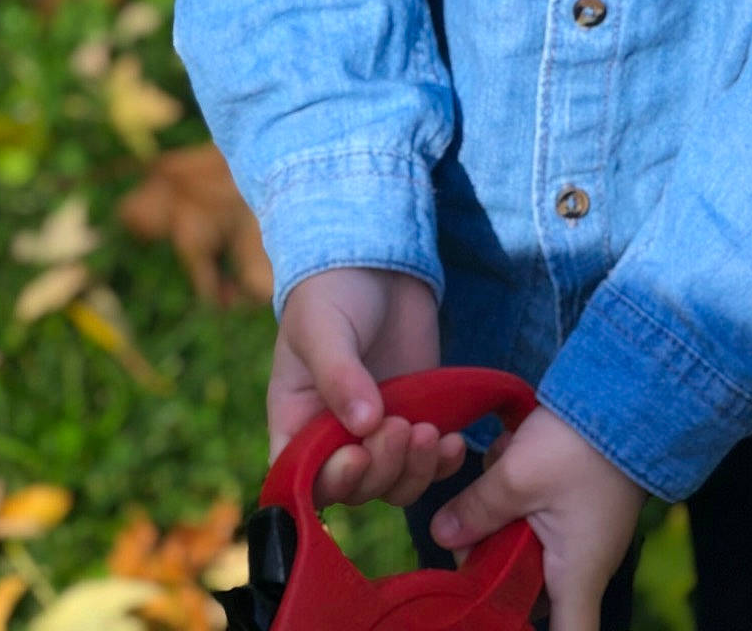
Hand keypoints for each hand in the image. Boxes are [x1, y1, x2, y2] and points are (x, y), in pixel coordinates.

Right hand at [268, 266, 468, 507]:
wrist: (379, 261)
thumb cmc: (333, 291)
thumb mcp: (323, 327)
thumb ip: (339, 374)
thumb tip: (363, 425)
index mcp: (297, 422)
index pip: (306, 479)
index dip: (332, 482)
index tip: (358, 456)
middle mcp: (336, 437)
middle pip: (356, 489)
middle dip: (382, 468)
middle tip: (402, 426)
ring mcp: (378, 432)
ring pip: (395, 484)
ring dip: (415, 471)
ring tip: (430, 432)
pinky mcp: (416, 418)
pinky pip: (428, 463)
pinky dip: (442, 463)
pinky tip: (454, 441)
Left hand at [429, 406, 647, 630]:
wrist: (630, 392)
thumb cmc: (579, 447)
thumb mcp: (518, 477)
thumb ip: (478, 510)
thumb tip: (441, 536)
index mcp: (576, 576)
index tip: (491, 617)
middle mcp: (580, 563)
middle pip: (524, 586)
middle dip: (491, 554)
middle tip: (471, 519)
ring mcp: (578, 530)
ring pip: (522, 540)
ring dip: (502, 509)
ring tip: (502, 466)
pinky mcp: (574, 500)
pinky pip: (533, 509)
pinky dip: (517, 486)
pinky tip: (513, 451)